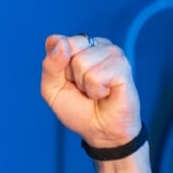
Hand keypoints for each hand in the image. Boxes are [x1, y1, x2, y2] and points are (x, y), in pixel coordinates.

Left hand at [39, 33, 141, 147]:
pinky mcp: (122, 66)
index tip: (68, 81)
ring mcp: (112, 53)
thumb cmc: (79, 110)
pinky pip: (96, 76)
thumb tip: (62, 44)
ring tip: (96, 92)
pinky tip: (105, 93)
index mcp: (79, 45)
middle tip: (83, 88)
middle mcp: (96, 44)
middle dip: (70, 75)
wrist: (101, 132)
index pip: (56, 41)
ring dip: (85, 85)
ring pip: (82, 62)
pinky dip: (96, 91)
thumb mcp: (52, 90)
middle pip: (69, 47)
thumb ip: (50, 65)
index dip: (56, 67)